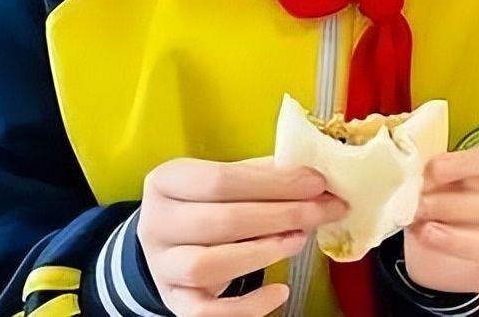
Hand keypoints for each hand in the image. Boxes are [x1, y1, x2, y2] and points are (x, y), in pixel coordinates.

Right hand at [138, 157, 347, 315]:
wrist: (172, 241)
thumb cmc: (210, 202)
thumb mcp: (229, 179)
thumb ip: (266, 175)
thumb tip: (314, 177)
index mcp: (167, 181)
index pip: (219, 179)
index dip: (273, 182)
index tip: (316, 183)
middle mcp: (156, 224)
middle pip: (220, 221)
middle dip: (281, 215)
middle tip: (322, 211)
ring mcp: (162, 266)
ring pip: (206, 266)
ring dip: (261, 254)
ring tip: (299, 240)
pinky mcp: (174, 301)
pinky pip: (205, 313)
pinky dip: (246, 306)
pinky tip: (280, 292)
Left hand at [407, 145, 478, 315]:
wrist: (429, 238)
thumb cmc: (432, 199)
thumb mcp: (429, 182)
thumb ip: (425, 176)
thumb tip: (411, 171)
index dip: (467, 163)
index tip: (434, 170)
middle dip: (452, 206)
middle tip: (417, 207)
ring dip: (460, 241)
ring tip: (425, 233)